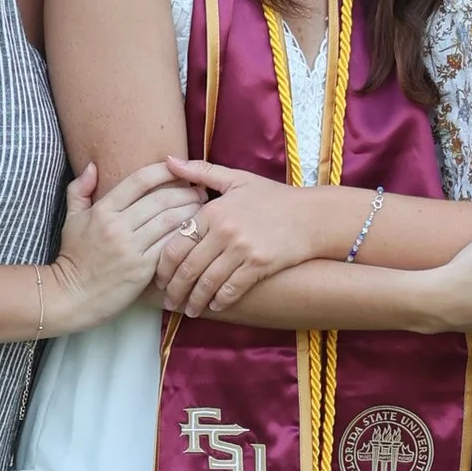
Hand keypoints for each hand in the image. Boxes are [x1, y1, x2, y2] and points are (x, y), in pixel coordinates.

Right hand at [42, 161, 201, 334]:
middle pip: (161, 199)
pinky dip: (185, 236)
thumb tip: (93, 165)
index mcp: (103, 210)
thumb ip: (79, 189)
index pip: (139, 180)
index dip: (163, 171)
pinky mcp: (142, 269)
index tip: (178, 168)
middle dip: (185, 191)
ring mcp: (131, 248)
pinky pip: (170, 246)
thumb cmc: (74, 257)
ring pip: (170, 221)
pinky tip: (195, 232)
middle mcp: (118, 226)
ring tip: (203, 208)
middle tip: (200, 190)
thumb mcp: (72, 219)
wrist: (71, 296)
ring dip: (191, 211)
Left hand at [157, 157, 341, 318]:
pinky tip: (214, 306)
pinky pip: (232, 289)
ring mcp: (242, 248)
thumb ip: (200, 171)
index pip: (175, 244)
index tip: (159, 279)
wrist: (312, 215)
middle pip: (187, 268)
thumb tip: (167, 160)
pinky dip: (220, 301)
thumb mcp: (236, 178)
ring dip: (195, 300)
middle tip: (169, 301)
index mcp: (213, 210)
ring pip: (207, 282)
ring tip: (189, 309)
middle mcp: (224, 230)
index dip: (162, 266)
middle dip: (175, 289)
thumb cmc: (273, 197)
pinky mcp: (260, 264)